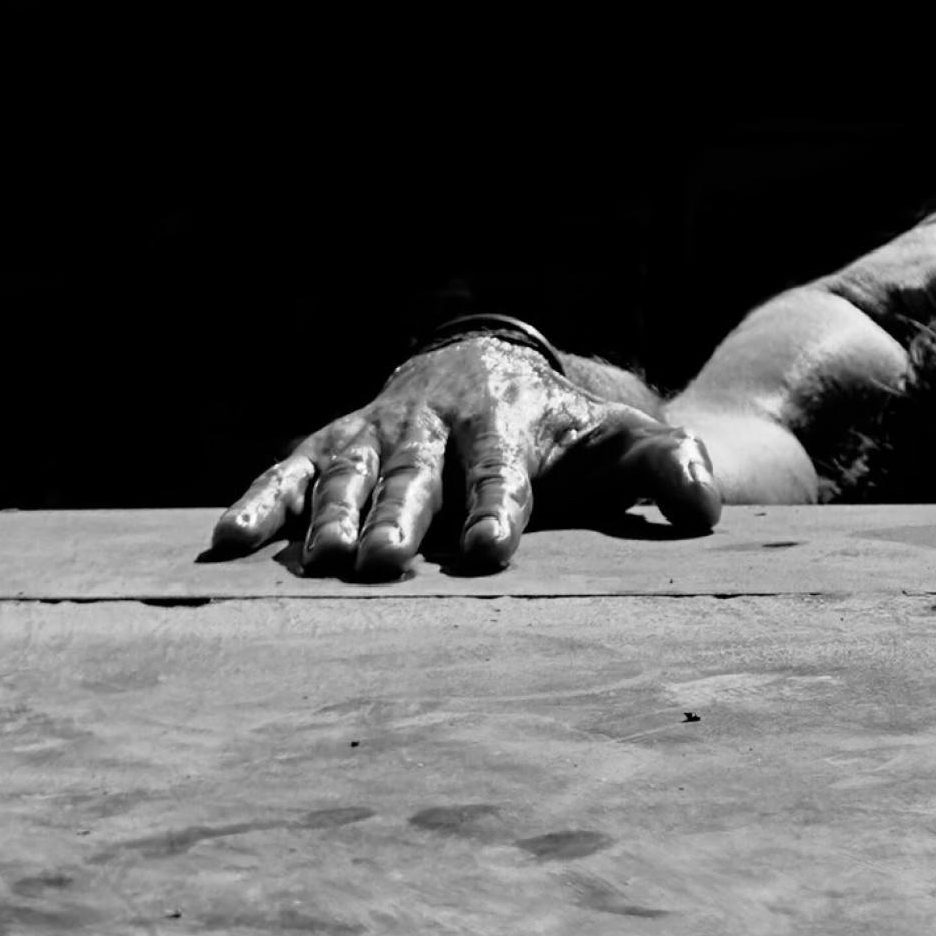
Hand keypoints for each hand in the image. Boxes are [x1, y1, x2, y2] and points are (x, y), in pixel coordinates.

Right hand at [209, 335, 720, 575]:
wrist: (494, 372)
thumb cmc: (565, 431)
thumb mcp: (623, 440)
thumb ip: (666, 469)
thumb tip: (703, 506)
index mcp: (507, 423)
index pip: (503, 470)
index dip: (496, 508)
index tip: (490, 550)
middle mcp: (435, 423)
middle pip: (418, 474)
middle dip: (401, 517)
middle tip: (384, 564)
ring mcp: (378, 431)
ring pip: (350, 472)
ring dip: (331, 515)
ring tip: (320, 562)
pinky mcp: (333, 442)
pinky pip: (292, 469)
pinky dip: (261, 500)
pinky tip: (231, 541)